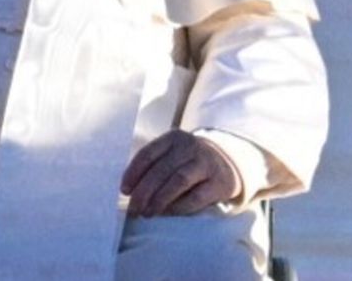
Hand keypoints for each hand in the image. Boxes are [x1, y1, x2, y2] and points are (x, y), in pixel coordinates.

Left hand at [120, 131, 241, 216]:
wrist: (227, 162)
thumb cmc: (188, 161)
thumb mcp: (172, 154)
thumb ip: (153, 166)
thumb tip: (129, 190)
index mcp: (173, 138)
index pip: (148, 154)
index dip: (133, 173)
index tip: (124, 190)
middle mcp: (189, 147)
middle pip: (161, 170)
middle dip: (144, 192)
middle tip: (133, 209)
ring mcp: (206, 163)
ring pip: (178, 182)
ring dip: (159, 200)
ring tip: (147, 213)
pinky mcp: (219, 183)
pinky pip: (196, 197)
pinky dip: (179, 207)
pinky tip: (167, 214)